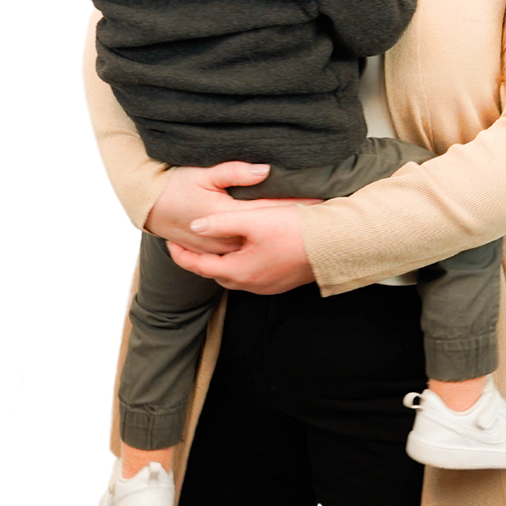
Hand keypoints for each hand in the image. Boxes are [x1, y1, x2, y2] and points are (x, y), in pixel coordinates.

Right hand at [143, 161, 317, 254]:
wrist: (153, 208)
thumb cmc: (177, 186)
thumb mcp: (203, 173)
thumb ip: (234, 171)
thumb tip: (265, 170)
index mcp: (223, 215)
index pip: (265, 210)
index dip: (291, 204)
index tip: (315, 198)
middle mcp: (224, 238)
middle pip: (267, 231)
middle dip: (293, 222)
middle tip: (322, 213)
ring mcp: (221, 249)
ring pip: (260, 245)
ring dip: (283, 236)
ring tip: (311, 226)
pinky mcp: (218, 253)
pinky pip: (248, 251)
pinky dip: (268, 244)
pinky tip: (284, 238)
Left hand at [166, 204, 314, 293]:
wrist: (335, 244)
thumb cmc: (295, 230)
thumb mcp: (254, 220)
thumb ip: (221, 223)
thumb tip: (195, 227)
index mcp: (240, 271)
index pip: (199, 267)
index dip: (181, 254)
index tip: (170, 242)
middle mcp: (252, 284)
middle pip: (216, 273)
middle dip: (200, 259)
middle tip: (188, 243)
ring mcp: (269, 285)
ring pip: (235, 274)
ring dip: (221, 261)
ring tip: (213, 244)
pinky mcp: (283, 280)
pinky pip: (252, 274)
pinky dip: (240, 263)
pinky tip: (246, 249)